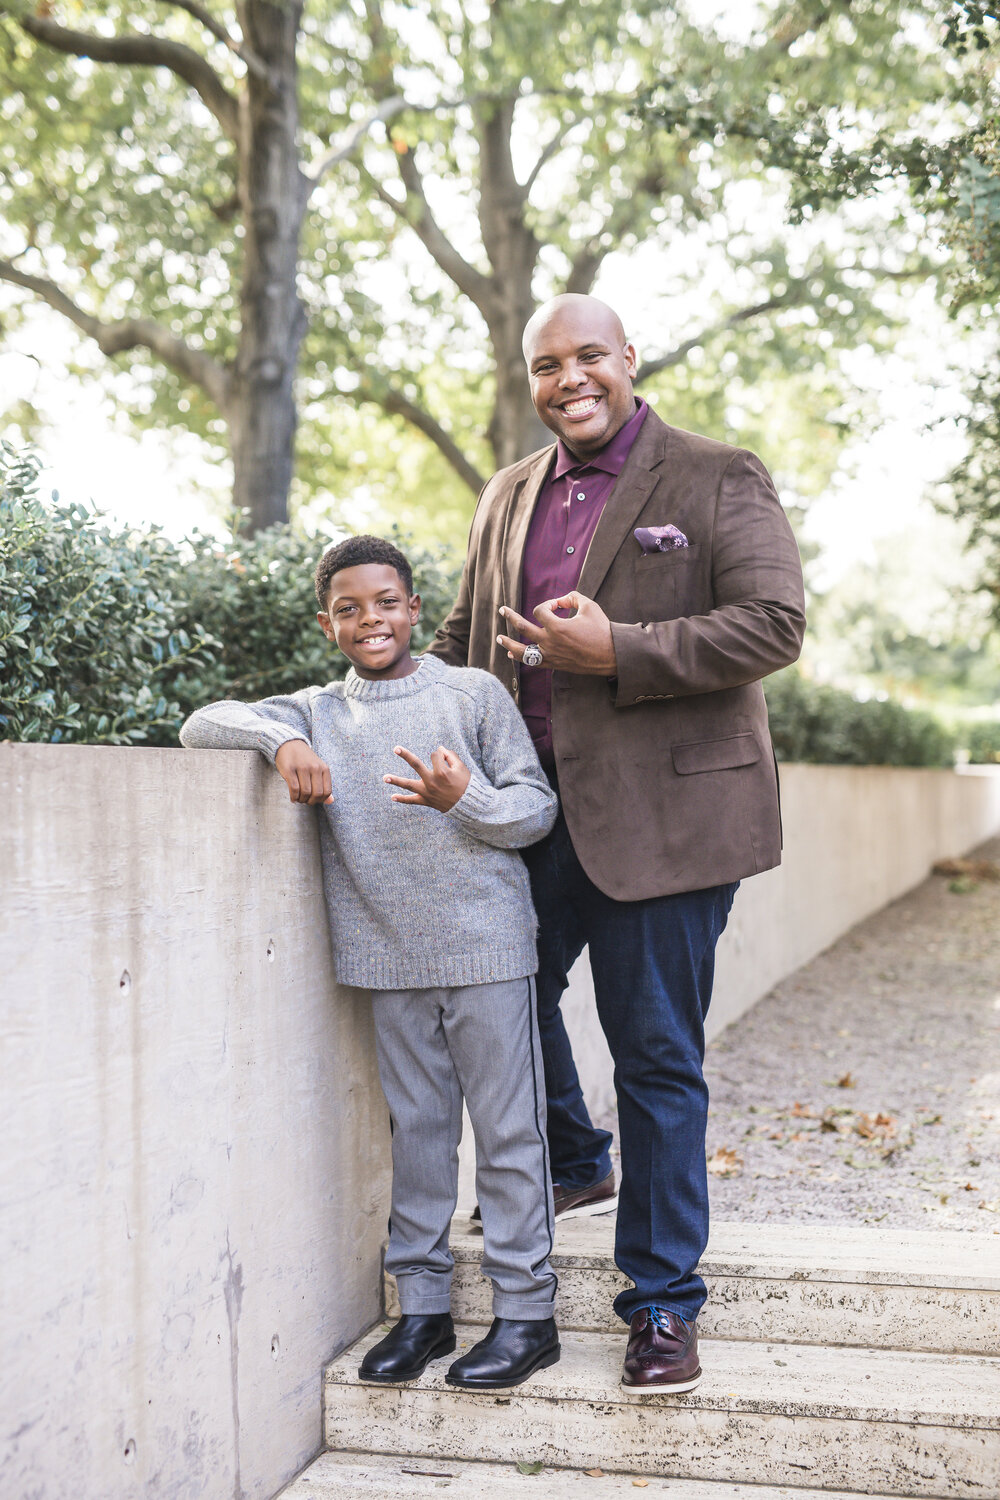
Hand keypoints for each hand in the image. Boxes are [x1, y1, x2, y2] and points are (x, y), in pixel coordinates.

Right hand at [275, 740, 332, 804]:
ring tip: (298, 799)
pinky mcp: (289, 769)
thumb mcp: (318, 770)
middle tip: (305, 800)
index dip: (320, 800)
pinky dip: (294, 797)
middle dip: (310, 801)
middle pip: (316, 793)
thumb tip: (330, 801)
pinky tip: (293, 798)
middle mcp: (315, 767)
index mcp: (324, 768)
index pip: (327, 792)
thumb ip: (324, 785)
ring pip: (305, 792)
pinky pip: (294, 788)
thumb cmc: (305, 760)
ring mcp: (302, 767)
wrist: (289, 744)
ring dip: (301, 800)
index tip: (313, 800)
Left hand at [384, 744, 471, 811]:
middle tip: (395, 748)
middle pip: (416, 765)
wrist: (468, 804)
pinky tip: (392, 797)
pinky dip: (402, 800)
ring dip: (396, 780)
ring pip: (409, 785)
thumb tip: (439, 749)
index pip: (435, 755)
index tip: (445, 759)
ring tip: (384, 777)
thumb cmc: (466, 784)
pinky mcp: (426, 801)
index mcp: (442, 772)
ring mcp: (427, 792)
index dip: (440, 755)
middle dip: (405, 755)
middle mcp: (432, 781)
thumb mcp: (461, 767)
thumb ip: (450, 755)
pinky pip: (413, 801)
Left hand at [497, 592, 616, 674]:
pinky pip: (533, 662)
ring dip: (509, 643)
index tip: (557, 605)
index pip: (540, 611)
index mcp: (557, 627)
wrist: (611, 654)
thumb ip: (572, 597)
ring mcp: (551, 655)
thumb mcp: (589, 606)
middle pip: (522, 627)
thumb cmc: (601, 629)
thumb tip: (560, 600)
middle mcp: (550, 642)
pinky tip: (512, 655)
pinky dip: (521, 658)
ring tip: (499, 639)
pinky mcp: (554, 664)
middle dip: (511, 617)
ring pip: (522, 651)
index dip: (547, 604)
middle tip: (502, 610)